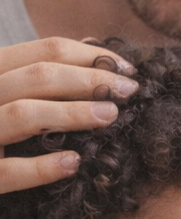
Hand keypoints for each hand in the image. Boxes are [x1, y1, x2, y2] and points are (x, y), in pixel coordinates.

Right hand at [0, 38, 137, 191]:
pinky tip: (73, 163)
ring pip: (23, 115)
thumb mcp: (7, 93)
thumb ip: (38, 74)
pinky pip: (8, 172)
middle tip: (129, 90)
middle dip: (89, 79)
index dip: (88, 56)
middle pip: (37, 77)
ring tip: (111, 116)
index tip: (127, 68)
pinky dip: (41, 167)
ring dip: (72, 113)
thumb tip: (90, 47)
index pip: (41, 52)